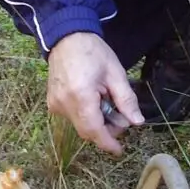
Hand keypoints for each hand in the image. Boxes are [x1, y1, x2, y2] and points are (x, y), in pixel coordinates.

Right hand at [46, 32, 144, 154]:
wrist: (67, 37)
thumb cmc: (93, 52)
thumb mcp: (115, 73)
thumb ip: (126, 100)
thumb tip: (137, 122)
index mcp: (80, 97)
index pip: (94, 131)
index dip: (108, 143)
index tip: (119, 151)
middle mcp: (64, 105)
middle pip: (87, 131)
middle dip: (105, 130)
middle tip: (119, 114)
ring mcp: (55, 104)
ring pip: (80, 125)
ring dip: (96, 121)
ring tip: (105, 100)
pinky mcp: (52, 102)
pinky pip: (72, 117)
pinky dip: (86, 114)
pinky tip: (93, 99)